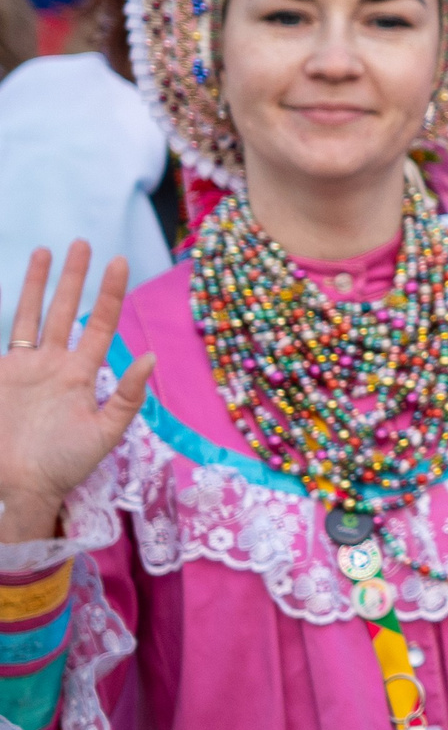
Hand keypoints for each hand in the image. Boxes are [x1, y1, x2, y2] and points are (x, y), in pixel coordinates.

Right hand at [0, 244, 152, 543]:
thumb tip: (150, 356)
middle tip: (82, 242)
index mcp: (83, 373)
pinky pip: (6, 337)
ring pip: (33, 315)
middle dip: (74, 277)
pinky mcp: (0, 376)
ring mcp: (24, 367)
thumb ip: (128, 396)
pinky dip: (5, 316)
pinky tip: (6, 293)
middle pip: (66, 310)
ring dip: (39, 285)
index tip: (119, 261)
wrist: (23, 487)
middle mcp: (55, 363)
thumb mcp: (106, 432)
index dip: (110, 293)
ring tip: (46, 251)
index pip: (100, 323)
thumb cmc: (67, 464)